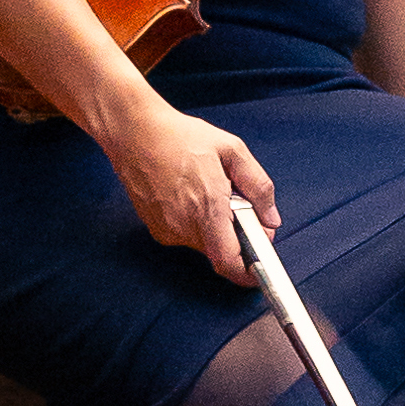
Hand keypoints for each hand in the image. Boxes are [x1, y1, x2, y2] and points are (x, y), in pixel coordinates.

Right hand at [101, 98, 278, 284]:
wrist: (134, 132)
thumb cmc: (177, 136)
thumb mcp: (232, 150)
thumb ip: (259, 186)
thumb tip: (270, 217)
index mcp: (208, 207)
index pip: (229, 262)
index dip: (248, 273)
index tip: (259, 269)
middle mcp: (185, 224)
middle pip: (220, 250)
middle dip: (233, 234)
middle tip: (232, 203)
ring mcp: (167, 228)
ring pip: (202, 242)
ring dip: (212, 226)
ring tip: (204, 192)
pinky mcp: (154, 227)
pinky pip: (184, 235)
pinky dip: (193, 221)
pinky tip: (187, 194)